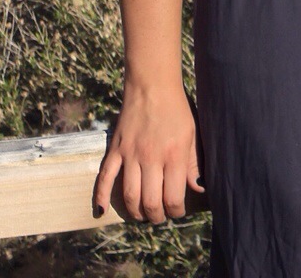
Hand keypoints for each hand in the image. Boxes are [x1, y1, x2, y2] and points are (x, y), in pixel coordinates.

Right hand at [93, 81, 204, 223]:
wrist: (153, 85)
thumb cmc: (177, 109)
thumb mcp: (193, 134)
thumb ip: (195, 164)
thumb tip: (199, 188)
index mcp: (173, 155)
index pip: (172, 197)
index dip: (175, 211)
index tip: (177, 211)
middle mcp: (151, 158)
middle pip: (150, 202)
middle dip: (156, 216)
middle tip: (160, 216)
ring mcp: (131, 154)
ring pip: (129, 195)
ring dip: (135, 211)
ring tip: (142, 214)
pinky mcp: (116, 148)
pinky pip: (105, 177)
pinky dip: (101, 195)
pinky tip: (101, 210)